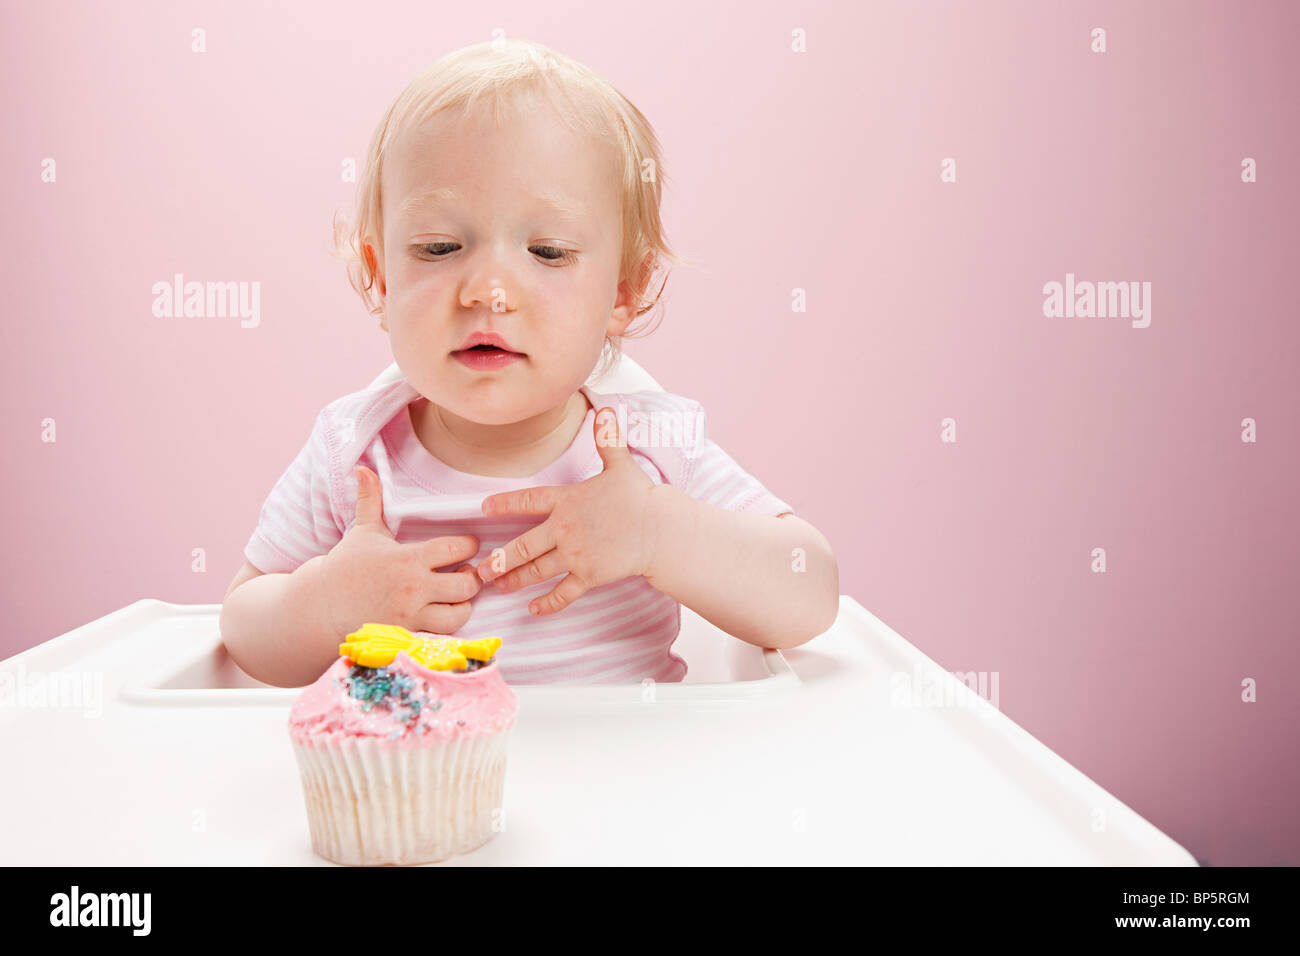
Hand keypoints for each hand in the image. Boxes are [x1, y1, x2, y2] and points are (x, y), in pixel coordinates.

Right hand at [316, 465, 482, 635]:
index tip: (466, 546)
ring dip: (464, 604)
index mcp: (407, 558)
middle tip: (466, 572)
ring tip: (457, 595)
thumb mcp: (362, 531)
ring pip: (459, 613)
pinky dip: (449, 625)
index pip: (456, 548)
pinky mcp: (408, 635)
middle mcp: (413, 588)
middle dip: (473, 576)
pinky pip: (442, 634)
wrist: (320, 607)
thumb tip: (363, 468)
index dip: (468, 546)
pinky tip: (443, 613)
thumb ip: (370, 500)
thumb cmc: (345, 567)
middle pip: (466, 583)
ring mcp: (411, 615)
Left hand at [476, 406, 657, 615]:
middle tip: (480, 570)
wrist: (662, 530)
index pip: (528, 501)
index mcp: (567, 501)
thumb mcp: (621, 464)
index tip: (484, 508)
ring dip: (515, 580)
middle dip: (499, 560)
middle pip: (523, 546)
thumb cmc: (641, 497)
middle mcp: (565, 529)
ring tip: (498, 586)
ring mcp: (576, 555)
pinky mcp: (590, 576)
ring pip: (536, 571)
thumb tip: (606, 410)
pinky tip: (534, 608)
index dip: (504, 504)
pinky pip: (563, 592)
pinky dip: (548, 603)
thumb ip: (607, 439)